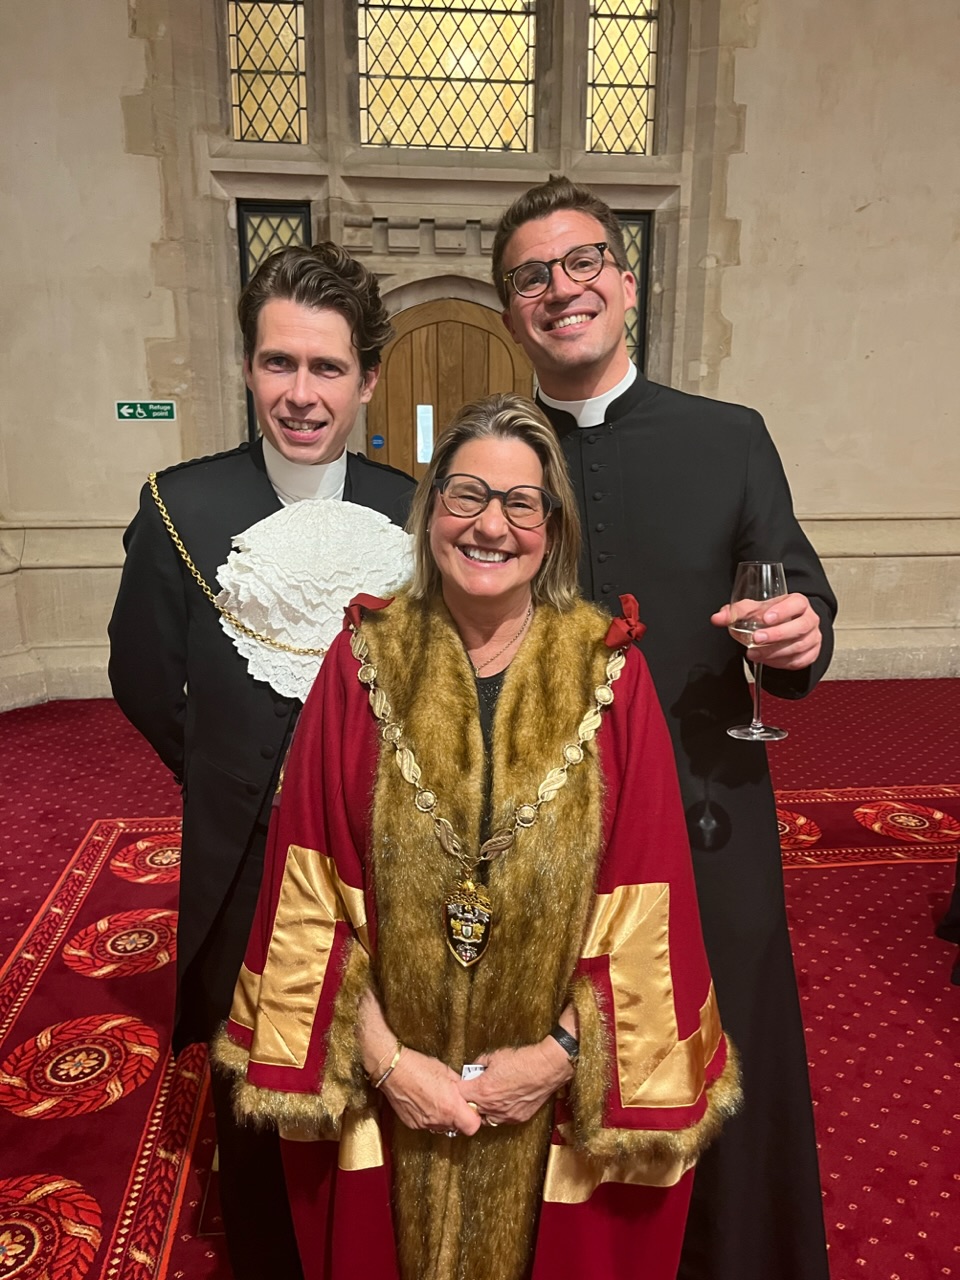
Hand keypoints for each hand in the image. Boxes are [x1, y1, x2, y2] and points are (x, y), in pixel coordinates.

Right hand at [357, 987, 479, 1136]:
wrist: (393, 1069)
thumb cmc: (418, 1066)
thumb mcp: (446, 1071)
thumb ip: (459, 1086)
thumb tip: (466, 1090)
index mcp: (450, 1106)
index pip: (472, 1126)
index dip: (473, 1118)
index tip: (470, 1109)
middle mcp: (438, 1119)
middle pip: (457, 1127)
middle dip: (458, 1116)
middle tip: (453, 1101)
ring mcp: (424, 1123)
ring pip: (441, 1127)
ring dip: (443, 1117)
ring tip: (436, 1099)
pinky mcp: (413, 1124)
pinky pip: (427, 1124)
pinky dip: (429, 1116)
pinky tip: (424, 1101)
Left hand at [459, 1038, 573, 1126]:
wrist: (546, 1068)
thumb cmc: (523, 1060)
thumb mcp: (495, 1055)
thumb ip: (480, 1063)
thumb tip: (474, 1068)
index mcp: (482, 1090)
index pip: (460, 1096)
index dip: (459, 1089)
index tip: (462, 1085)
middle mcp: (492, 1106)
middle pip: (471, 1110)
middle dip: (470, 1101)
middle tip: (474, 1092)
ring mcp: (505, 1114)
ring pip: (486, 1119)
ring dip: (484, 1110)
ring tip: (488, 1098)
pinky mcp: (517, 1118)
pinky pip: (502, 1119)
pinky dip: (499, 1112)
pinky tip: (503, 1101)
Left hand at [712, 592, 821, 669]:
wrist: (787, 628)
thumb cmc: (772, 615)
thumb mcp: (754, 609)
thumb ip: (736, 612)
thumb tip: (717, 618)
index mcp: (798, 603)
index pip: (797, 603)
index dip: (783, 611)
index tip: (765, 618)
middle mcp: (809, 619)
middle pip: (800, 627)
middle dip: (777, 634)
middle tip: (757, 638)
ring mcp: (813, 637)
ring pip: (799, 646)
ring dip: (774, 652)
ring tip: (754, 653)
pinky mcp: (811, 654)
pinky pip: (799, 661)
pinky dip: (781, 662)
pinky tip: (766, 660)